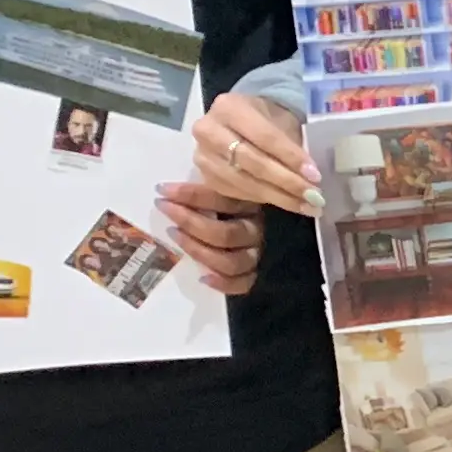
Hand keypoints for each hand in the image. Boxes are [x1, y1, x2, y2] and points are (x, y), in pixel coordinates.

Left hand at [153, 177, 263, 295]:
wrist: (290, 236)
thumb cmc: (252, 197)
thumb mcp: (241, 181)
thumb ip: (224, 178)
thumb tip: (192, 167)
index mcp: (257, 203)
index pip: (222, 199)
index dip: (189, 195)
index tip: (162, 190)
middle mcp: (260, 228)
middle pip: (224, 233)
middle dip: (189, 222)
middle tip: (165, 209)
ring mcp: (261, 253)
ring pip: (231, 261)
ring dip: (199, 251)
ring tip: (175, 235)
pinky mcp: (262, 274)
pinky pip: (243, 284)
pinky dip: (223, 283)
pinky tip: (203, 278)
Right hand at [193, 91, 315, 213]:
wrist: (242, 122)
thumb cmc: (267, 119)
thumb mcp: (281, 121)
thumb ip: (292, 144)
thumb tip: (311, 176)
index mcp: (229, 107)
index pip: (265, 137)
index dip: (291, 157)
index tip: (315, 175)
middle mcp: (208, 131)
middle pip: (252, 162)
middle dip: (287, 181)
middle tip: (314, 196)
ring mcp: (203, 156)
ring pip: (244, 181)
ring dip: (279, 196)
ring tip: (306, 205)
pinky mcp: (205, 177)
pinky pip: (237, 192)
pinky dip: (264, 199)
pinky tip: (286, 202)